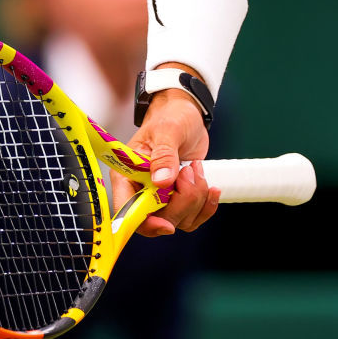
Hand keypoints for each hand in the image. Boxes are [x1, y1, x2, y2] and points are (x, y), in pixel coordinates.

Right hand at [112, 89, 218, 236]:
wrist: (186, 114)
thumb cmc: (170, 117)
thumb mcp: (168, 130)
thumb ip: (164, 155)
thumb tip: (161, 181)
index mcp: (127, 176)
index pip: (128, 211)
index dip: (146, 223)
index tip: (166, 224)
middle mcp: (141, 191)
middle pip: (159, 220)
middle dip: (182, 201)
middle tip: (188, 172)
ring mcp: (162, 198)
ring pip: (179, 220)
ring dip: (196, 198)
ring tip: (196, 170)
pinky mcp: (180, 198)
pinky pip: (193, 217)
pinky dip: (206, 206)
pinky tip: (211, 188)